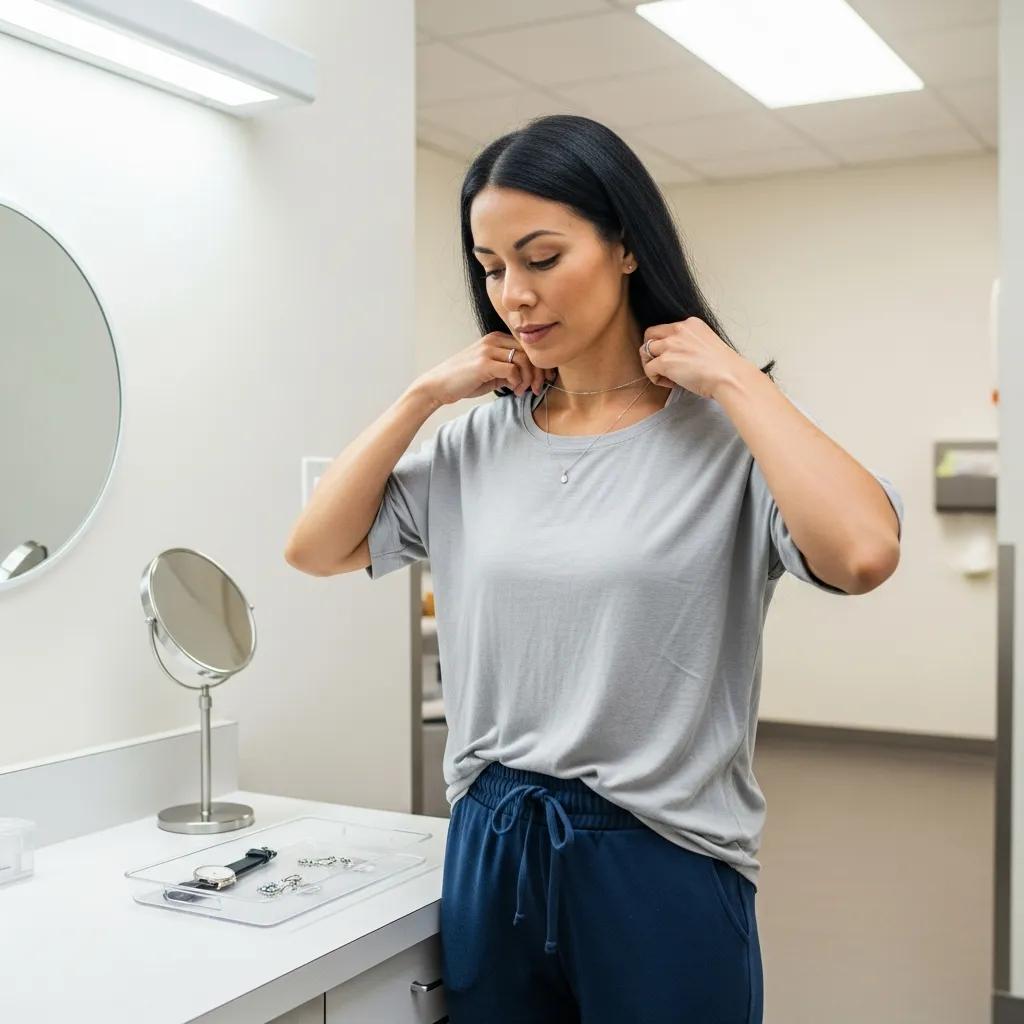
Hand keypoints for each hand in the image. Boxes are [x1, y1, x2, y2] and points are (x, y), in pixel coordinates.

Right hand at [415, 331, 556, 405]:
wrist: (438, 385)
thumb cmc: (464, 380)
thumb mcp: (491, 373)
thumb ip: (509, 370)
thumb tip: (530, 378)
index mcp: (496, 339)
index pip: (528, 347)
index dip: (539, 364)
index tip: (542, 379)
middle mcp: (493, 340)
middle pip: (529, 351)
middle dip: (538, 372)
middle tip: (536, 388)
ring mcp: (488, 350)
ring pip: (524, 360)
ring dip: (528, 379)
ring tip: (522, 391)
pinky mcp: (484, 363)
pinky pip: (512, 370)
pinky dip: (517, 382)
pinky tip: (512, 390)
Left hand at [638, 317, 747, 399]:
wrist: (729, 376)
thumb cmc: (724, 367)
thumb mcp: (707, 343)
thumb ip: (691, 343)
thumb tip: (678, 355)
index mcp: (691, 324)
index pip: (665, 329)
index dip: (664, 343)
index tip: (673, 357)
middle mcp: (679, 330)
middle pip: (650, 334)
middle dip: (651, 350)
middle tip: (660, 364)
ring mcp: (671, 345)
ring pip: (645, 350)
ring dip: (651, 364)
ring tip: (665, 375)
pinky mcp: (665, 361)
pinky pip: (648, 368)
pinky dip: (655, 378)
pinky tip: (670, 383)